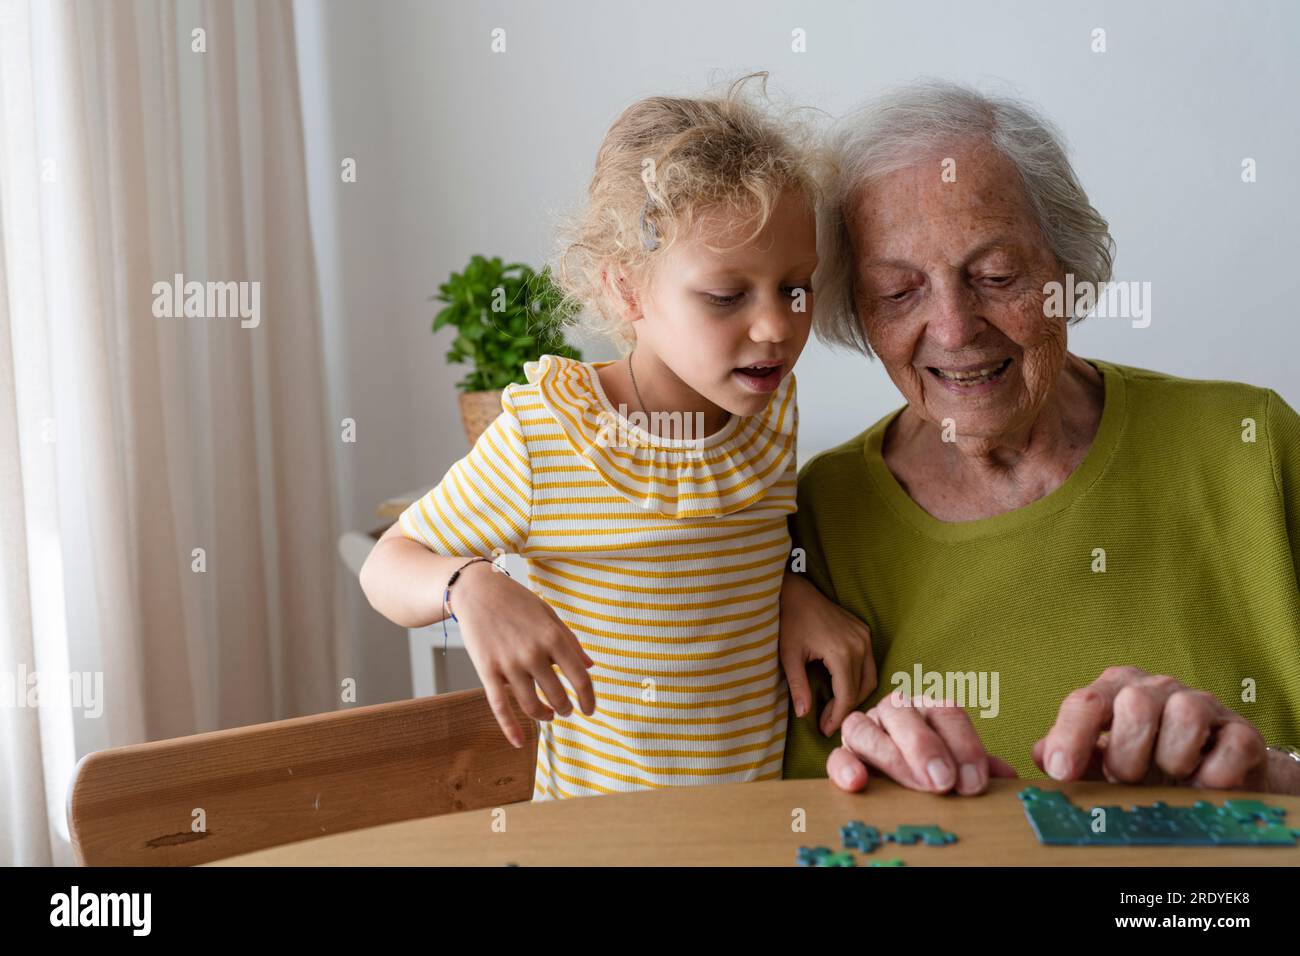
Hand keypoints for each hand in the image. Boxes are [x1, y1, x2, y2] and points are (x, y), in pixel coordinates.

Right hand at [452, 561, 595, 747]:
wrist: (477, 590)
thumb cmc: (517, 601)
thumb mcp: (549, 615)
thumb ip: (571, 642)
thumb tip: (591, 666)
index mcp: (553, 637)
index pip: (580, 678)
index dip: (589, 698)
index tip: (590, 709)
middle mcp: (533, 653)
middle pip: (557, 695)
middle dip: (565, 707)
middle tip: (566, 709)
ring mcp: (509, 664)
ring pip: (531, 704)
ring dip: (544, 715)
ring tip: (549, 715)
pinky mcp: (487, 671)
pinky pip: (500, 706)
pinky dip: (510, 728)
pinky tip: (519, 742)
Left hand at [778, 572, 875, 734]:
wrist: (797, 592)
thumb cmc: (790, 622)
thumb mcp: (789, 656)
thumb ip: (799, 686)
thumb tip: (804, 715)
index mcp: (842, 652)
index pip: (847, 695)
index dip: (837, 716)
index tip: (825, 730)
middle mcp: (859, 645)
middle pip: (861, 689)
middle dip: (845, 709)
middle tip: (827, 723)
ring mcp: (864, 637)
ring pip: (869, 678)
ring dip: (855, 695)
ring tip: (835, 709)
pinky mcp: (864, 631)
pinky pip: (868, 663)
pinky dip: (858, 679)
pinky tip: (841, 687)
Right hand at [828, 691, 1018, 794]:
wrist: (901, 778)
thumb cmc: (936, 770)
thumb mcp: (961, 767)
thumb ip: (978, 769)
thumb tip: (1006, 777)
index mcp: (929, 709)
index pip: (947, 713)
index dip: (963, 745)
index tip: (974, 781)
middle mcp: (895, 712)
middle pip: (904, 714)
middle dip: (926, 747)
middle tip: (944, 781)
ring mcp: (866, 730)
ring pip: (866, 728)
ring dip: (890, 756)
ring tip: (912, 784)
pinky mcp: (844, 754)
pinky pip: (837, 755)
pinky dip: (845, 766)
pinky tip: (858, 782)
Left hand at [1032, 666, 1275, 790]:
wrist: (1210, 773)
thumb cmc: (1143, 762)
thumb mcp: (1100, 759)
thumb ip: (1069, 754)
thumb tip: (1040, 755)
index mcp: (1114, 688)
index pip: (1085, 702)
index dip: (1070, 737)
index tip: (1062, 772)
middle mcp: (1156, 688)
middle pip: (1135, 705)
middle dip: (1126, 755)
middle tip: (1126, 779)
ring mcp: (1201, 704)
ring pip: (1184, 715)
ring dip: (1170, 760)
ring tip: (1167, 777)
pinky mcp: (1240, 732)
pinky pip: (1229, 747)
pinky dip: (1212, 775)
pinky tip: (1201, 784)